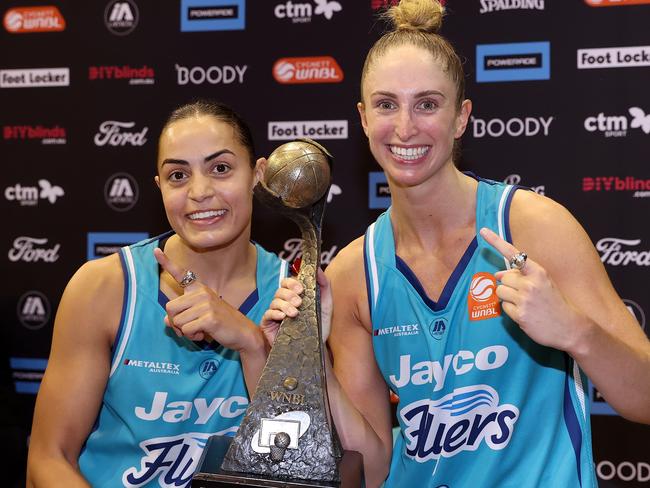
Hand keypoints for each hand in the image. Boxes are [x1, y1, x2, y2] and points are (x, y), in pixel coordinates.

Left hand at [153, 248, 259, 349]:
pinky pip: (186, 329)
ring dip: (184, 331)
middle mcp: (201, 293)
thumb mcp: (198, 316)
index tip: (156, 251)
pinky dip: (191, 336)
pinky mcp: (209, 318)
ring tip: (199, 330)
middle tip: (187, 327)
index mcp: (199, 289)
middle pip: (170, 307)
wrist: (242, 331)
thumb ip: (181, 315)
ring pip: (176, 321)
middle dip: (174, 322)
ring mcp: (206, 304)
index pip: (181, 274)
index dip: (166, 262)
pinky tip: (202, 334)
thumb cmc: (219, 323)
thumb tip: (166, 320)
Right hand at [260, 268, 332, 344]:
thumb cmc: (319, 327)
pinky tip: (283, 317)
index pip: (287, 282)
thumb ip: (324, 286)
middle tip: (299, 302)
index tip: (301, 289)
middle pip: (280, 290)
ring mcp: (275, 314)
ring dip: (285, 305)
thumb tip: (318, 269)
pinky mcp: (268, 325)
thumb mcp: (326, 305)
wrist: (315, 349)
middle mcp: (283, 303)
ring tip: (295, 313)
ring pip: (274, 301)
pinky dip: (275, 313)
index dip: (292, 282)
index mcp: (294, 296)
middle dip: (289, 294)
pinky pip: (267, 314)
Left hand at [479, 227, 581, 351]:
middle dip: (508, 285)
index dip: (496, 242)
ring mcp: (524, 299)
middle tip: (524, 295)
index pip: (514, 254)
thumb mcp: (543, 283)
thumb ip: (521, 276)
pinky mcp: (520, 314)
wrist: (570, 327)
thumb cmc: (555, 303)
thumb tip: (497, 274)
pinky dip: (510, 310)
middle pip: (503, 277)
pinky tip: (525, 314)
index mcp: (538, 272)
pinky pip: (503, 307)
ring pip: (500, 291)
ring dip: (507, 298)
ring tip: (524, 304)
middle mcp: (530, 283)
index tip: (483, 231)